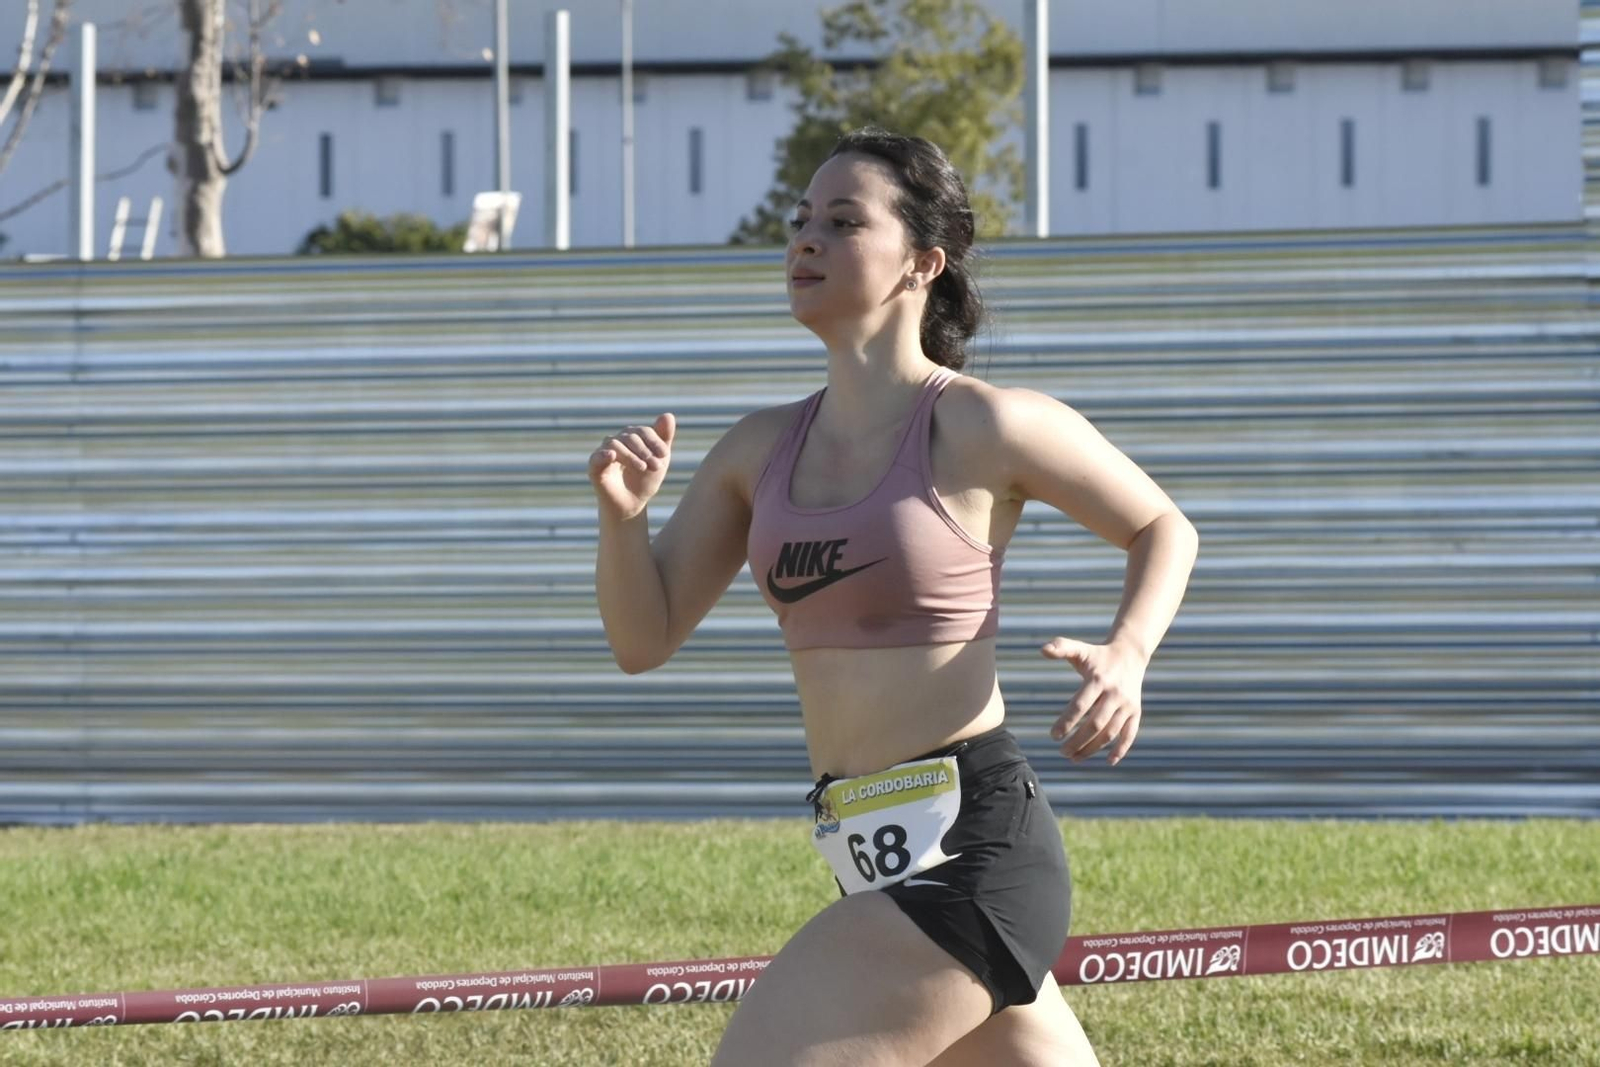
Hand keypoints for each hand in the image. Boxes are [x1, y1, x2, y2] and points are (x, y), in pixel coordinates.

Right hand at [588, 412, 674, 521]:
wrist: (633, 504)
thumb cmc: (645, 480)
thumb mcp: (659, 459)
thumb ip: (664, 437)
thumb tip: (668, 414)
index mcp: (631, 438)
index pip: (642, 432)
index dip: (654, 441)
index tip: (665, 455)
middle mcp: (616, 442)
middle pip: (630, 437)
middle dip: (645, 451)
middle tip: (656, 466)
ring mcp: (604, 454)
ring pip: (615, 445)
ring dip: (631, 456)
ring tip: (643, 468)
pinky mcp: (594, 468)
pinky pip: (596, 457)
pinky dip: (603, 455)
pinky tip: (612, 457)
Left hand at [1040, 636, 1146, 765]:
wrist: (1129, 655)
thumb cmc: (1097, 656)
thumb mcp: (1079, 649)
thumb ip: (1060, 647)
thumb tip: (1042, 650)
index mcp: (1098, 680)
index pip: (1080, 705)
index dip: (1067, 722)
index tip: (1053, 735)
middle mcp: (1115, 694)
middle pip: (1095, 724)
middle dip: (1078, 741)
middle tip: (1062, 752)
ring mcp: (1127, 705)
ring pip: (1110, 732)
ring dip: (1093, 748)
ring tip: (1074, 758)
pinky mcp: (1135, 712)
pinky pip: (1130, 734)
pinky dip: (1121, 749)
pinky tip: (1108, 761)